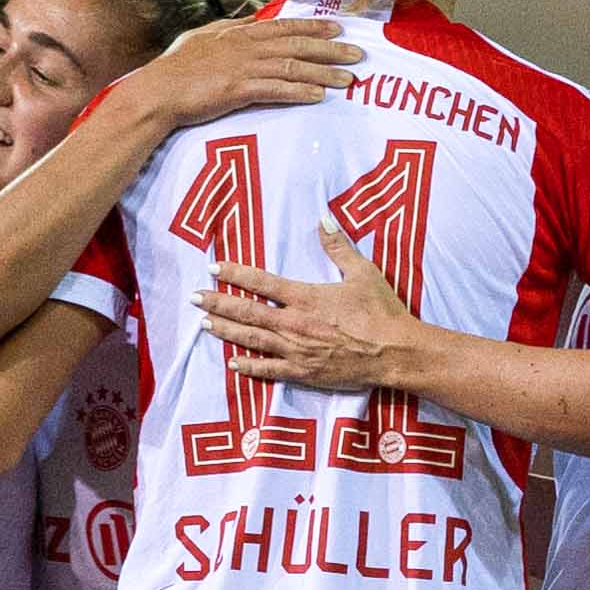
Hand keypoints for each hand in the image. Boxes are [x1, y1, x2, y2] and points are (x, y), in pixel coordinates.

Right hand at [149, 13, 358, 125]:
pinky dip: (300, 91)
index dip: (314, 27)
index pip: (285, 26)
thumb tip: (250, 20)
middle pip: (297, 44)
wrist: (157, 91)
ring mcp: (243, 67)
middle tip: (359, 54)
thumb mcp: (204, 38)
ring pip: (293, 66)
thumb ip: (231, 29)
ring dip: (324, 72)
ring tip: (349, 80)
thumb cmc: (176, 68)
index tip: (340, 28)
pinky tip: (319, 96)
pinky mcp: (238, 89)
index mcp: (240, 34)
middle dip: (331, 49)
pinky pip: (276, 89)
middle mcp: (246, 46)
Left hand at [200, 215, 427, 388]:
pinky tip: (232, 363)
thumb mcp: (363, 272)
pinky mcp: (304, 372)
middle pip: (246, 312)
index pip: (261, 282)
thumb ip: (338, 245)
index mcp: (305, 297)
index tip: (213, 268)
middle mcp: (293, 323)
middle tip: (194, 297)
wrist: (394, 352)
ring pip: (251, 339)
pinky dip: (249, 367)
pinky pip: (269, 370)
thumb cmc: (381, 312)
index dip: (234, 274)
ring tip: (205, 324)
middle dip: (218, 303)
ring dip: (226, 331)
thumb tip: (324, 216)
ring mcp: (296, 350)